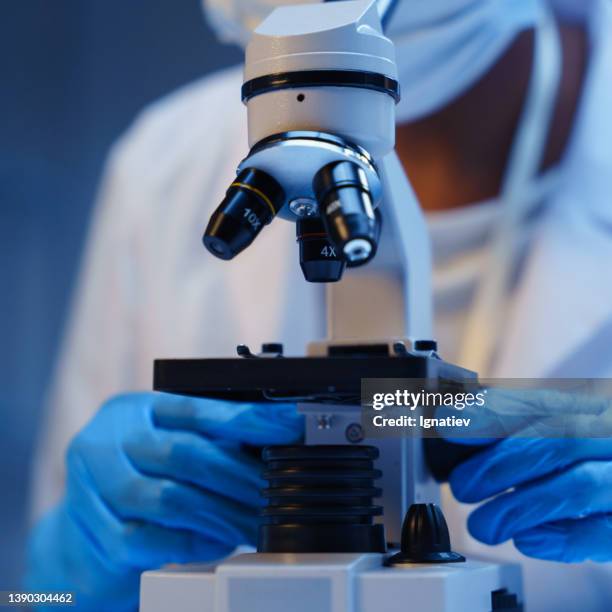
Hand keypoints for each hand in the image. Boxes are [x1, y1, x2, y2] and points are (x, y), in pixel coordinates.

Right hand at [26, 392, 302, 610]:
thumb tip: (275, 438)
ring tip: (254, 522)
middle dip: (239, 476)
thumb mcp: (168, 445)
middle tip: (275, 492)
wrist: (83, 530)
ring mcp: (92, 482)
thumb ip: (209, 440)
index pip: (196, 409)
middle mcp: (108, 438)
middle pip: (185, 452)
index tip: (289, 425)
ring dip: (221, 514)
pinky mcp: (91, 528)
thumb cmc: (139, 477)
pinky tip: (219, 542)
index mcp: (134, 409)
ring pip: (169, 498)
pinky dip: (192, 542)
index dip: (247, 418)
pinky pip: (149, 539)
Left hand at [446, 387, 611, 562]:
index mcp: (588, 407)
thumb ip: (508, 426)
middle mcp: (610, 435)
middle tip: (463, 487)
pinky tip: (526, 539)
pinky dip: (562, 538)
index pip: (538, 402)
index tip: (449, 423)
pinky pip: (604, 532)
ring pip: (579, 485)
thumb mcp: (551, 431)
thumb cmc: (578, 458)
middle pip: (558, 439)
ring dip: (520, 506)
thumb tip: (451, 421)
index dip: (490, 413)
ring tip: (482, 525)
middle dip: (500, 464)